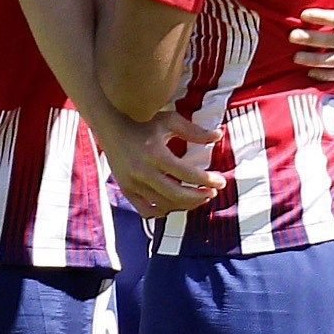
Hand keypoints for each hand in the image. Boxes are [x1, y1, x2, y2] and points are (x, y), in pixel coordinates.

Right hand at [99, 109, 224, 218]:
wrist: (111, 128)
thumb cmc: (144, 123)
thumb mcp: (169, 121)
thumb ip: (194, 131)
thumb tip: (219, 135)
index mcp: (155, 153)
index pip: (186, 173)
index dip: (207, 180)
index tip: (221, 182)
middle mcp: (143, 171)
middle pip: (176, 194)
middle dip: (198, 196)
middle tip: (211, 193)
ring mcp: (133, 183)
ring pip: (163, 204)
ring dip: (184, 205)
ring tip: (198, 197)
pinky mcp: (126, 190)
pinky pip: (146, 210)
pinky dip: (162, 211)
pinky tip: (173, 205)